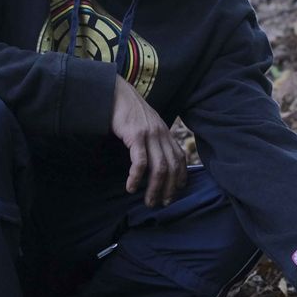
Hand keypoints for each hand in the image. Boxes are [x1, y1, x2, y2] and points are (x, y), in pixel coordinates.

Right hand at [109, 74, 186, 206]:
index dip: (181, 176)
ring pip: (159, 167)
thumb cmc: (127, 110)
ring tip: (148, 201)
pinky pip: (140, 161)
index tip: (176, 191)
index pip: (179, 158)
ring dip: (154, 188)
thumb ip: (152, 139)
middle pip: (171, 167)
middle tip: (162, 204)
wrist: (115, 92)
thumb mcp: (146, 124)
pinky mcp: (135, 135)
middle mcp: (161, 134)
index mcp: (165, 132)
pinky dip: (136, 177)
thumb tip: (153, 157)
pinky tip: (131, 187)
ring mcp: (150, 134)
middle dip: (169, 189)